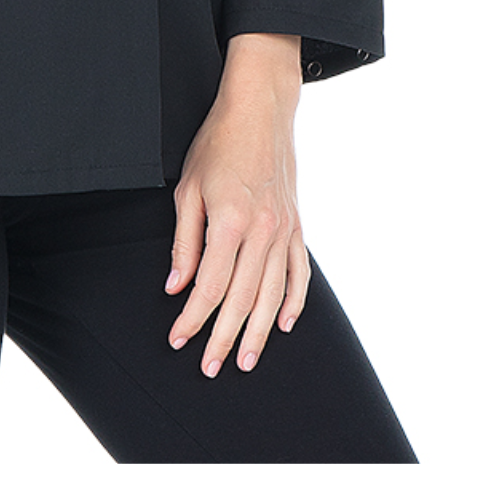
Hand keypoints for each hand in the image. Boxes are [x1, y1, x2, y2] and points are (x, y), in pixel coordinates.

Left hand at [165, 36, 307, 375]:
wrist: (261, 109)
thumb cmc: (218, 143)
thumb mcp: (188, 189)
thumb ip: (185, 242)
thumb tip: (177, 286)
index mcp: (231, 222)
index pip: (209, 286)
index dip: (192, 318)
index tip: (178, 339)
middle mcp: (263, 231)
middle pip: (242, 300)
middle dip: (223, 337)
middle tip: (210, 368)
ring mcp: (285, 230)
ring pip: (273, 295)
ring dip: (259, 332)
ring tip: (245, 360)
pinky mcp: (298, 225)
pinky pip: (300, 273)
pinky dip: (294, 302)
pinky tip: (284, 324)